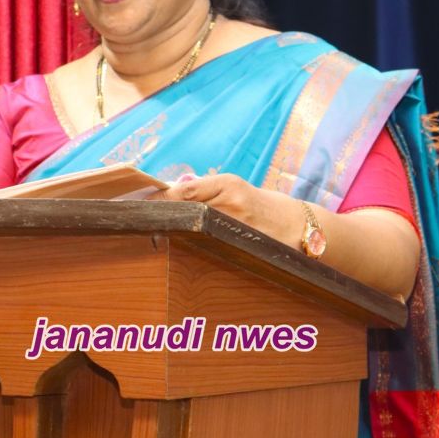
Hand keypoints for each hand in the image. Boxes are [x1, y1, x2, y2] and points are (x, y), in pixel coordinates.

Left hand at [148, 173, 300, 247]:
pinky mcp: (243, 246)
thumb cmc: (259, 206)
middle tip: (141, 226)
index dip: (160, 200)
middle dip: (164, 219)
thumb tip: (167, 195)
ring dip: (176, 235)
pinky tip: (183, 254)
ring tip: (157, 239)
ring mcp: (238, 226)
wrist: (297, 225)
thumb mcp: (234, 190)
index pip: (184, 192)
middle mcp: (232, 202)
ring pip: (196, 231)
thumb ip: (204, 193)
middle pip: (186, 211)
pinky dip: (195, 249)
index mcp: (228, 184)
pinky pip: (211, 248)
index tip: (141, 206)